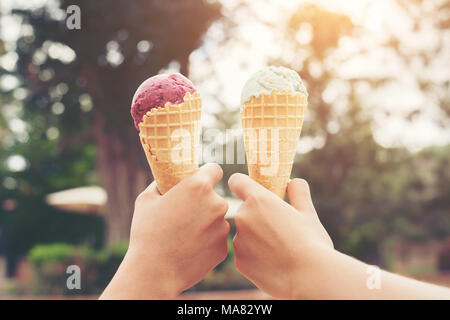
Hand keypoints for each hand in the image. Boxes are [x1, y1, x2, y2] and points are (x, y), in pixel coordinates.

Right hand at [101, 163, 229, 298]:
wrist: (154, 272)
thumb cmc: (147, 232)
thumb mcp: (146, 199)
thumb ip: (161, 184)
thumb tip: (165, 180)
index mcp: (198, 187)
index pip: (214, 169)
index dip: (206, 174)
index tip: (199, 181)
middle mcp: (216, 204)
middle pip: (214, 197)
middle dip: (203, 202)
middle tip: (184, 214)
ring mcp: (222, 228)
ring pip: (217, 219)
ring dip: (205, 223)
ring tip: (183, 235)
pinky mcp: (223, 248)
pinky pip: (216, 238)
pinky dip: (206, 241)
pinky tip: (189, 248)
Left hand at [228, 173, 332, 298]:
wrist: (309, 277)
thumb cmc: (312, 242)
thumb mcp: (308, 212)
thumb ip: (297, 191)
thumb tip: (291, 182)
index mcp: (258, 200)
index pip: (237, 181)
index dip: (244, 184)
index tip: (252, 190)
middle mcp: (243, 217)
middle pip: (244, 210)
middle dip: (257, 216)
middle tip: (279, 228)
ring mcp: (238, 240)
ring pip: (244, 233)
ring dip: (256, 237)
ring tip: (279, 249)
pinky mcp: (239, 261)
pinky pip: (245, 253)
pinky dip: (255, 256)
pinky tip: (273, 262)